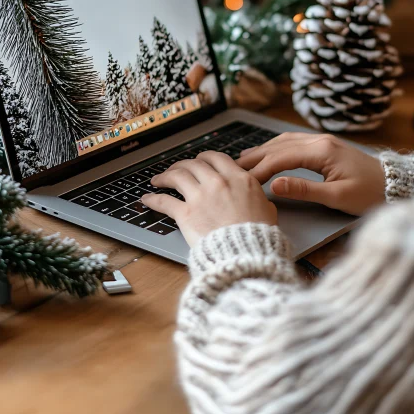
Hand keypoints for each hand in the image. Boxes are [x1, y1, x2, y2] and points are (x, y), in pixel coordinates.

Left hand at [140, 152, 277, 246]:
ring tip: (158, 180)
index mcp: (238, 178)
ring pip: (176, 176)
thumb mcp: (267, 209)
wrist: (247, 255)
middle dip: (182, 165)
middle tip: (177, 169)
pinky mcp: (186, 214)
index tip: (199, 161)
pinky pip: (164, 201)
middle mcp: (217, 183)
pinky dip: (153, 199)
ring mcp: (200, 197)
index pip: (216, 158)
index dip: (204, 158)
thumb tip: (256, 197)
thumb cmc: (259, 236)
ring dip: (165, 176)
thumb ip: (257, 197)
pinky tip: (147, 199)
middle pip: (193, 164)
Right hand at [239, 132, 385, 216]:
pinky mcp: (325, 145)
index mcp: (321, 151)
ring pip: (285, 141)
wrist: (393, 184)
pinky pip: (294, 142)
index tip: (243, 180)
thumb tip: (274, 185)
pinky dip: (276, 148)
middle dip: (255, 157)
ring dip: (263, 150)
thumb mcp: (337, 196)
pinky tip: (268, 153)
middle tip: (232, 167)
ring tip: (243, 160)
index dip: (259, 169)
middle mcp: (319, 140)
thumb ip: (304, 189)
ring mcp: (322, 140)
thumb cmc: (369, 193)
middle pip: (279, 146)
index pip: (280, 157)